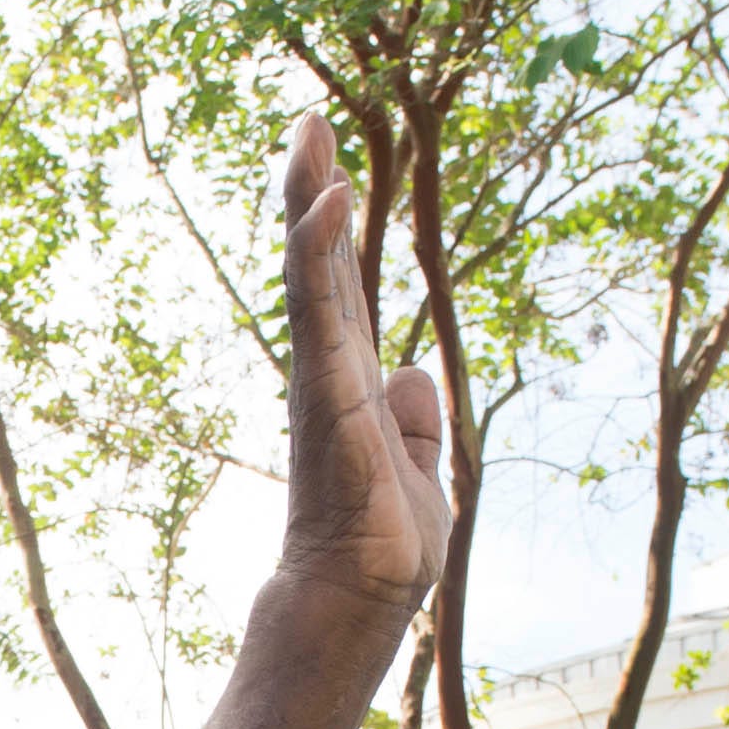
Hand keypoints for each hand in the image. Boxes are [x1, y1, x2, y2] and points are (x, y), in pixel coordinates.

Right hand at [278, 113, 447, 614]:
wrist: (355, 604)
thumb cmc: (381, 553)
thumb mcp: (422, 476)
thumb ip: (418, 424)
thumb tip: (415, 369)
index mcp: (352, 386)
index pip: (341, 292)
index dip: (334, 233)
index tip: (329, 168)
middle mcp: (329, 373)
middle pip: (319, 267)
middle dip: (313, 194)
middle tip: (306, 125)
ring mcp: (323, 380)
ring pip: (312, 275)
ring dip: (309, 203)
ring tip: (307, 137)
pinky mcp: (328, 395)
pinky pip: (321, 311)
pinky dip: (319, 253)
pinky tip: (330, 203)